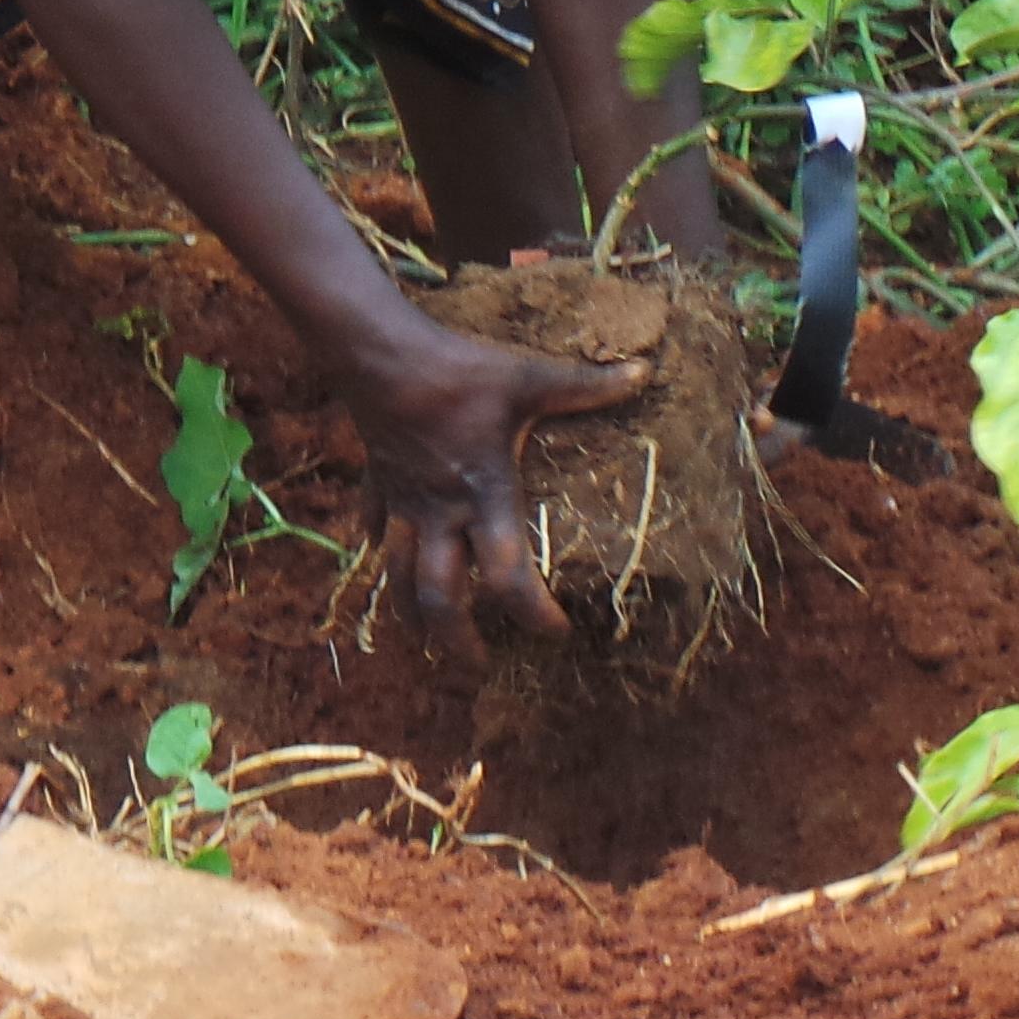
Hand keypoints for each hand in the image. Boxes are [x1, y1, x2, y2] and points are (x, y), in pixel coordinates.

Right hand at [331, 316, 644, 662]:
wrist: (381, 354)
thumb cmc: (459, 371)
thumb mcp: (527, 379)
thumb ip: (584, 385)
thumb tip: (643, 373)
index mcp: (484, 496)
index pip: (507, 576)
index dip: (533, 613)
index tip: (556, 632)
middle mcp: (441, 513)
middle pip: (438, 599)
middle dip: (456, 641)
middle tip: (478, 663)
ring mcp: (404, 501)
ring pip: (396, 576)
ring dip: (410, 612)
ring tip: (427, 640)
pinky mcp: (379, 481)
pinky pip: (374, 525)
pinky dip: (378, 546)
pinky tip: (381, 553)